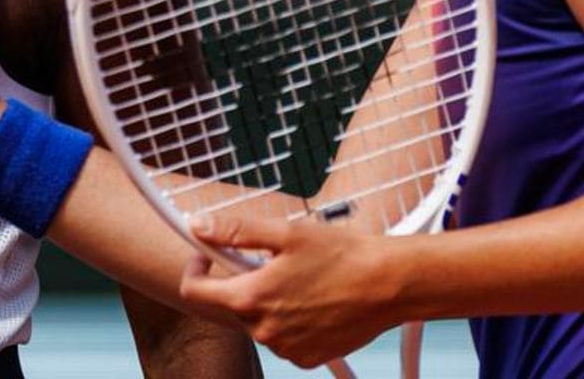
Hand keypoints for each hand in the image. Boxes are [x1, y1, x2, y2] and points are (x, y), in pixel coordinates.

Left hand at [179, 212, 402, 367]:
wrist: (388, 285)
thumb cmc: (340, 254)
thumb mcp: (284, 232)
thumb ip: (234, 231)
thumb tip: (197, 226)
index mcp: (251, 297)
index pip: (196, 292)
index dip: (195, 268)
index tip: (206, 253)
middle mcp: (264, 331)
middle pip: (228, 304)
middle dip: (238, 279)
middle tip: (265, 258)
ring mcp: (286, 349)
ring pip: (255, 321)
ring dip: (264, 299)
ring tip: (294, 276)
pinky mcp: (306, 358)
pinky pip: (280, 337)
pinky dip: (285, 318)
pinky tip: (309, 298)